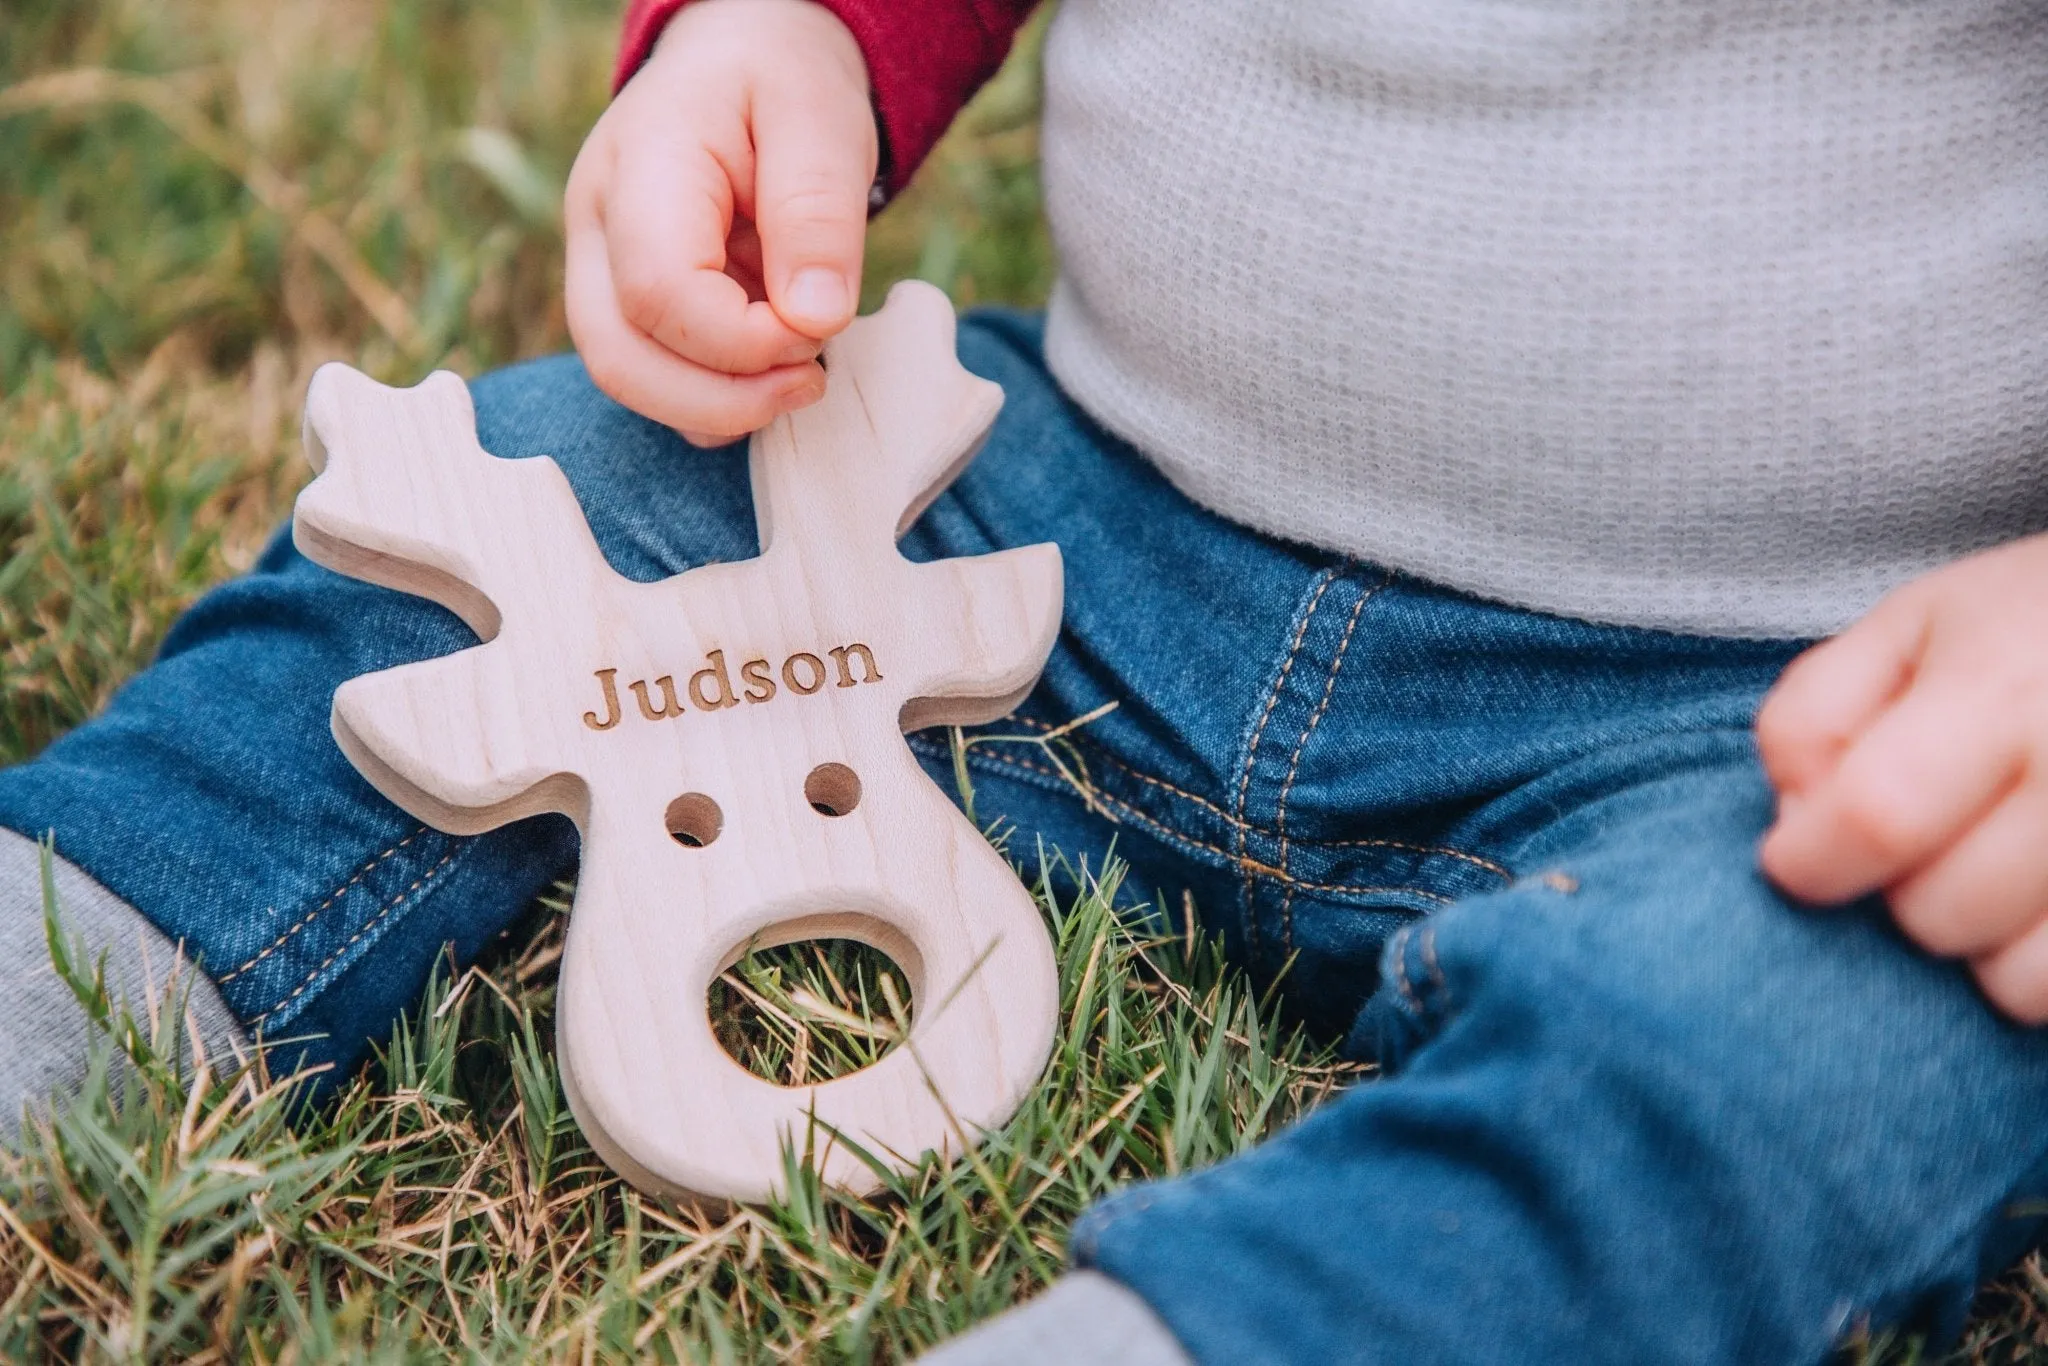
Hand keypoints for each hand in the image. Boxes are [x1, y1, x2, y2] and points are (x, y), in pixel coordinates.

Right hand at [564, 0, 875, 444]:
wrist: (743, 60)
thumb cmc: (780, 83)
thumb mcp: (820, 120)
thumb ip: (817, 214)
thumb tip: (815, 321)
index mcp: (640, 166)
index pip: (660, 292)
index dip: (745, 342)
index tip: (820, 327)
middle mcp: (596, 225)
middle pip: (620, 357)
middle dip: (724, 399)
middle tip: (811, 378)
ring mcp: (599, 269)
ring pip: (627, 380)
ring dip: (720, 405)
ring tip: (799, 371)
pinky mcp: (624, 303)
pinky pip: (654, 380)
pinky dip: (715, 397)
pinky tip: (769, 367)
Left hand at [1759, 532, 2047, 1020]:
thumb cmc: (2031, 628)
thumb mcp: (1909, 627)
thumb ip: (1814, 716)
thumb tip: (1793, 824)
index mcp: (2004, 689)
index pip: (1877, 814)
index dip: (1810, 858)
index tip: (1795, 858)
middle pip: (1936, 913)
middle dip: (1902, 894)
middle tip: (1933, 840)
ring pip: (2015, 981)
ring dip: (1982, 944)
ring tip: (1998, 870)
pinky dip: (2040, 966)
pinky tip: (2037, 902)